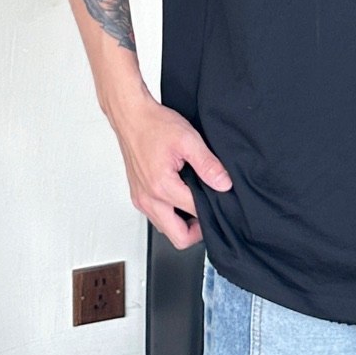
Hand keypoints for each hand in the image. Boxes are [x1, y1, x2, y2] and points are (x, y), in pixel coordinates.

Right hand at [109, 93, 232, 248]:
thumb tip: (224, 184)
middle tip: (209, 211)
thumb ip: (208, 164)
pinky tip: (181, 196)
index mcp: (161, 186)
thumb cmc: (154, 125)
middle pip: (178, 237)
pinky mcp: (138, 196)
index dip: (212, 208)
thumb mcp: (188, 139)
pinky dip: (171, 214)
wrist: (131, 116)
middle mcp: (148, 199)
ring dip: (183, 223)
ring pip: (166, 229)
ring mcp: (140, 199)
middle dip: (197, 230)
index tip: (220, 199)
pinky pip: (157, 218)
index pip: (195, 213)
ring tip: (195, 200)